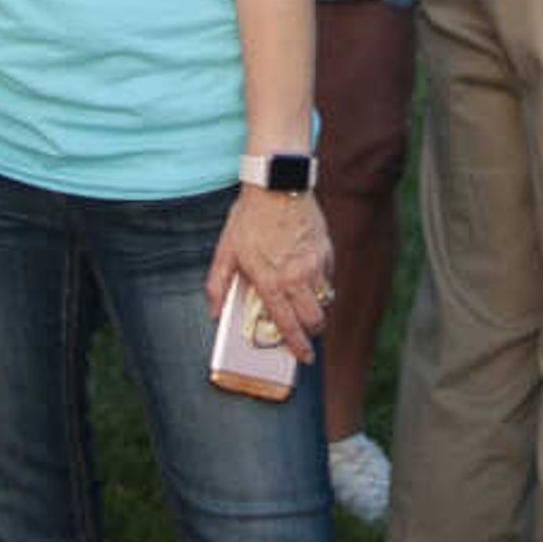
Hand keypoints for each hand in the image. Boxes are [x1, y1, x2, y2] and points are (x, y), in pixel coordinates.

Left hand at [207, 186, 331, 361]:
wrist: (277, 183)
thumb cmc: (249, 217)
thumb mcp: (226, 251)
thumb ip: (218, 285)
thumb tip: (214, 313)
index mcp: (272, 282)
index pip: (288, 325)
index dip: (297, 346)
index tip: (303, 357)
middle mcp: (297, 278)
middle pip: (315, 320)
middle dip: (312, 332)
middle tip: (305, 333)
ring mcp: (315, 264)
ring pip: (325, 300)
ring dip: (318, 309)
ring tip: (306, 306)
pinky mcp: (326, 250)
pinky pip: (328, 276)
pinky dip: (322, 284)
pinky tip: (310, 277)